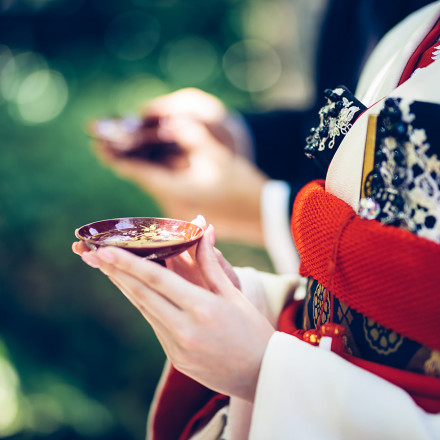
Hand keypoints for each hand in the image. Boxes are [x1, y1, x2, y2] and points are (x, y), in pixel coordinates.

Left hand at [73, 225, 274, 401]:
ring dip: (126, 288)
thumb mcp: (234, 294)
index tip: (106, 250)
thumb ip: (210, 263)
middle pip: (142, 295)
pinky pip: (155, 325)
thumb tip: (202, 230)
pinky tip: (135, 291)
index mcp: (203, 309)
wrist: (261, 374)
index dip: (129, 263)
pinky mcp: (175, 358)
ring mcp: (177, 347)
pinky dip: (143, 305)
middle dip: (116, 272)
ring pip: (144, 310)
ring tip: (108, 269)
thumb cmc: (253, 330)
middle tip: (94, 254)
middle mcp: (186, 329)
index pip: (158, 280)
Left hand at [92, 89, 267, 244]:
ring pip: (152, 188)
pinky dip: (156, 181)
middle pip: (141, 181)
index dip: (117, 156)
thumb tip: (169, 123)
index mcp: (176, 191)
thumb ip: (192, 136)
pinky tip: (154, 170)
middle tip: (107, 144)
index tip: (97, 143)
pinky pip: (163, 197)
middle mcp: (170, 207)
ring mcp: (177, 217)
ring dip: (141, 172)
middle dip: (126, 161)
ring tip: (125, 153)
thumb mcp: (219, 157)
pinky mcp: (185, 220)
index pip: (138, 171)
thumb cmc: (243, 187)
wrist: (264, 217)